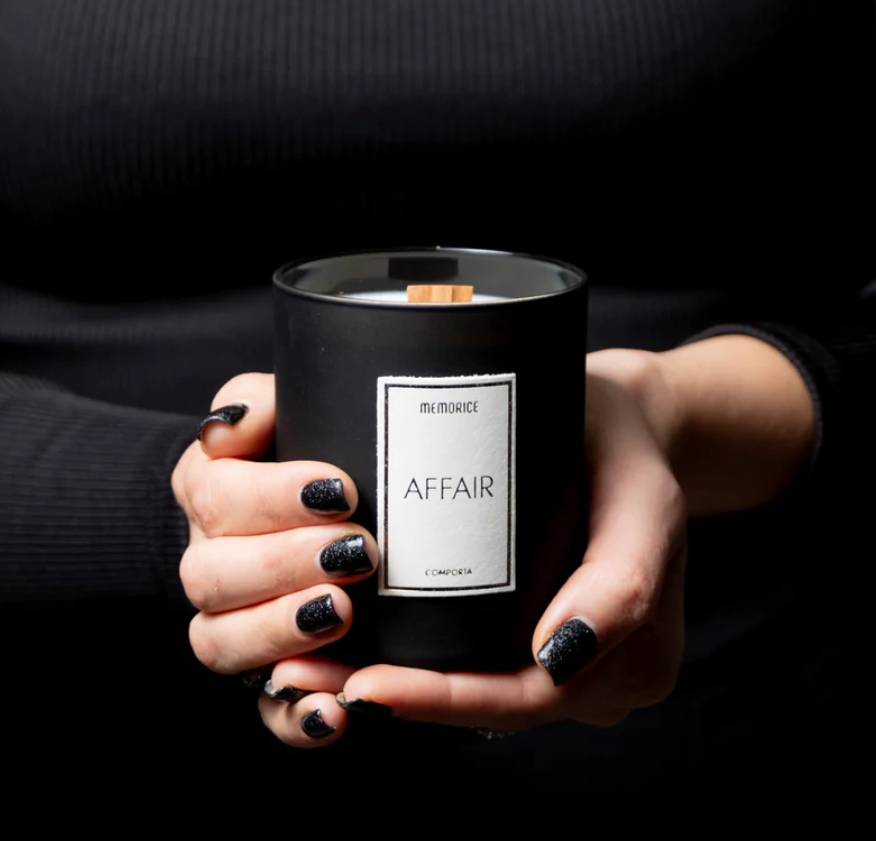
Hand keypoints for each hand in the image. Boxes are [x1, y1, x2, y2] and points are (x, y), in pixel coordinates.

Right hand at [172, 373, 378, 745]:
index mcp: (208, 494)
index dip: (273, 497)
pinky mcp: (269, 674)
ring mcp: (232, 624)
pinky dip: (298, 716)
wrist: (317, 516)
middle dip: (283, 563)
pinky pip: (266, 710)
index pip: (215, 496)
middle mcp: (208, 564)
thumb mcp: (287, 411)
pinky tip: (338, 710)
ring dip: (280, 631)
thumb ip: (256, 402)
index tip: (340, 489)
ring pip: (221, 644)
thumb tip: (234, 425)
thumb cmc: (304, 455)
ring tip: (344, 611)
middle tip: (357, 549)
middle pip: (210, 576)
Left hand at [324, 350, 687, 732]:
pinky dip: (413, 656)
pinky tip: (348, 641)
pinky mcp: (528, 625)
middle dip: (396, 697)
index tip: (363, 685)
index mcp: (635, 663)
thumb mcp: (644, 503)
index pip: (525, 701)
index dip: (442, 701)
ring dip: (390, 682)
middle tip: (301, 676)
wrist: (621, 426)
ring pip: (471, 687)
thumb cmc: (630, 455)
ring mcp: (560, 655)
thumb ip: (622, 583)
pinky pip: (472, 656)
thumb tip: (554, 658)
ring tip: (304, 666)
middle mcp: (595, 675)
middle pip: (486, 705)